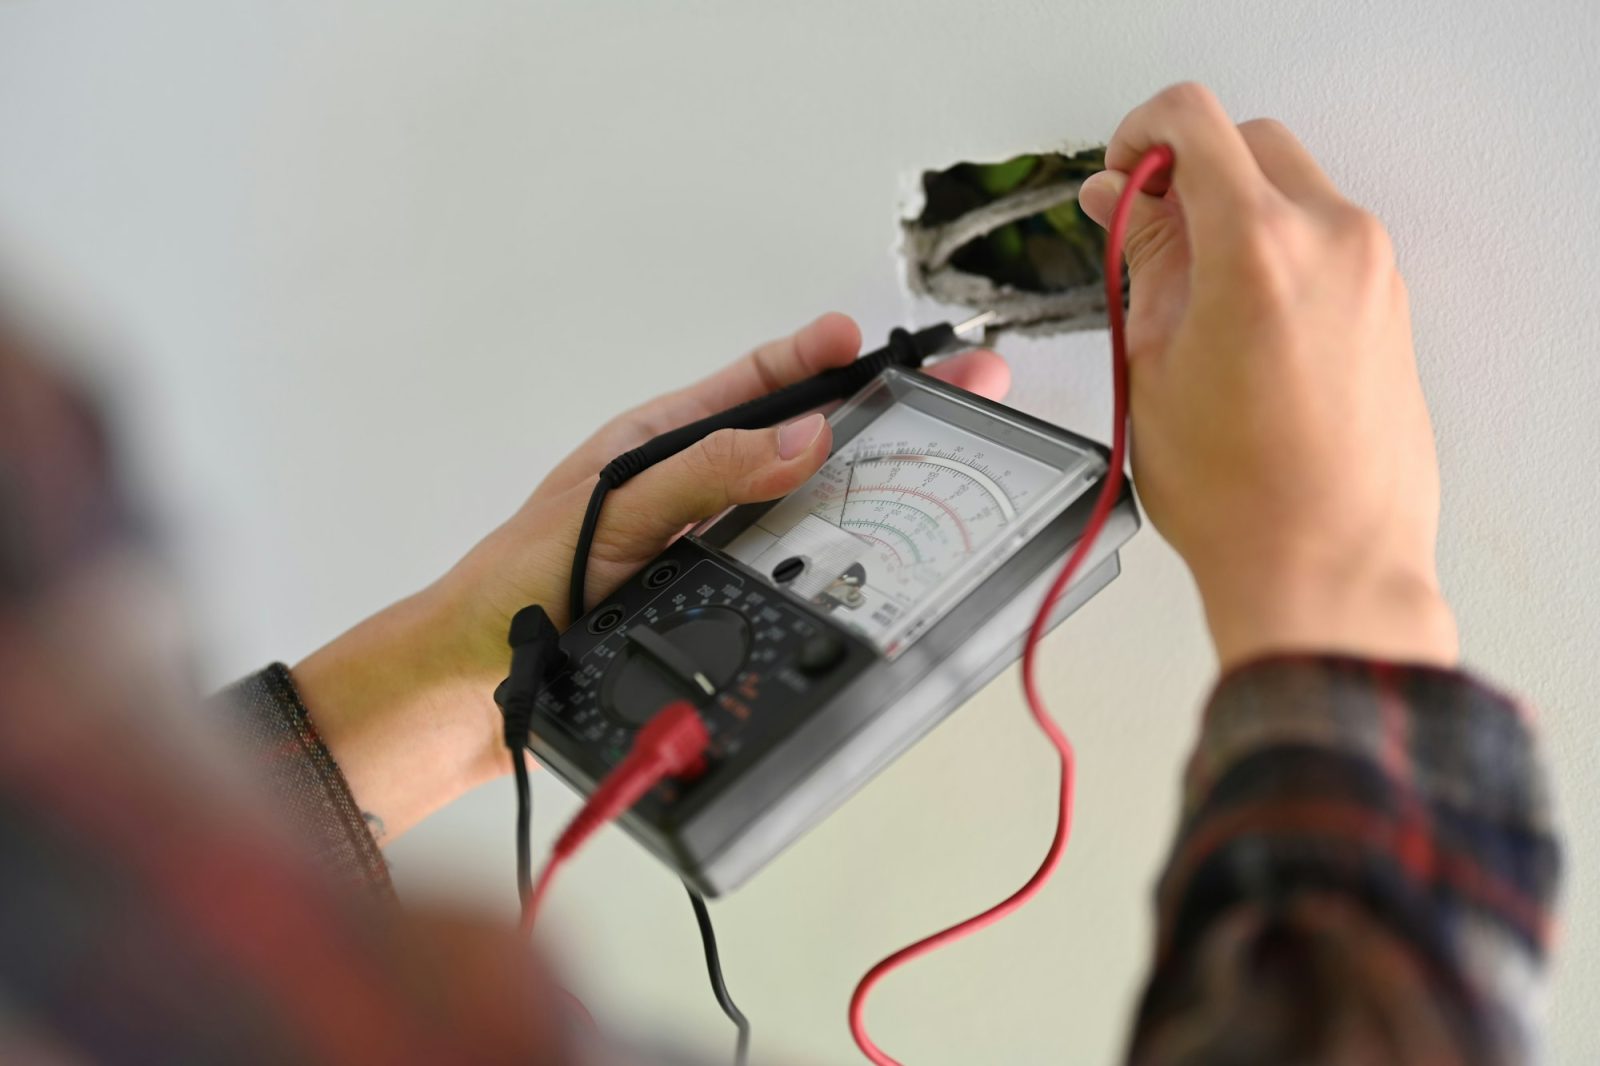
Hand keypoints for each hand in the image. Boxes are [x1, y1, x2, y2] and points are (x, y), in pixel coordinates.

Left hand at [293, 314, 1009, 839]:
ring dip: (862, 491)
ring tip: (927, 475)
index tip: (872, 341)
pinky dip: (832, 567)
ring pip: (803, 511)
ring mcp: (706, 551)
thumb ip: (703, 472)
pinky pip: (788, 578)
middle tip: (946, 397)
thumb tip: (799, 438)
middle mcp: (692, 492)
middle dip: (874, 418)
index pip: (756, 384)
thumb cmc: (515, 589)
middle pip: (798, 443)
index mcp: (660, 444)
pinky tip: (868, 567)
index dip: (820, 358)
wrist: (475, 690)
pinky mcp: (713, 607)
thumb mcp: (611, 510)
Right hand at [1076, 83, 1456, 670]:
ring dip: (1234, 213)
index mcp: (1257, 246)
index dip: (1139, 134)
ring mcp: (1371, 270)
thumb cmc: (1238, 496)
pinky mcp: (1390, 304)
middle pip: (1249, 143)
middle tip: (1142, 232)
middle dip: (1188, 171)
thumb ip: (1140, 259)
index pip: (1193, 121)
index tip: (1119, 171)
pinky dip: (1276, 249)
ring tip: (1189, 298)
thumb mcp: (1152, 362)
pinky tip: (1238, 322)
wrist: (1324, 567)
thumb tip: (1121, 202)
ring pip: (1291, 189)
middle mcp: (1329, 241)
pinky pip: (1324, 239)